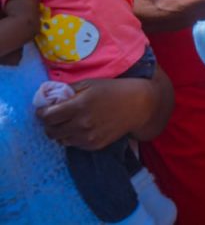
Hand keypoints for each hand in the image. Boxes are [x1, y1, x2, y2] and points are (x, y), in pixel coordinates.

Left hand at [36, 77, 158, 149]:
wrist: (139, 105)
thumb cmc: (114, 90)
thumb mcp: (90, 83)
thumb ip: (68, 90)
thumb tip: (49, 98)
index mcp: (79, 105)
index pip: (47, 116)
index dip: (41, 113)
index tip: (43, 110)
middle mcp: (82, 123)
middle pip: (51, 131)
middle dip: (48, 124)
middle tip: (53, 117)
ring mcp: (88, 136)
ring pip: (60, 140)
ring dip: (60, 131)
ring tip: (68, 122)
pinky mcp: (95, 145)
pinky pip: (74, 144)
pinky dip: (72, 137)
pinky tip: (81, 128)